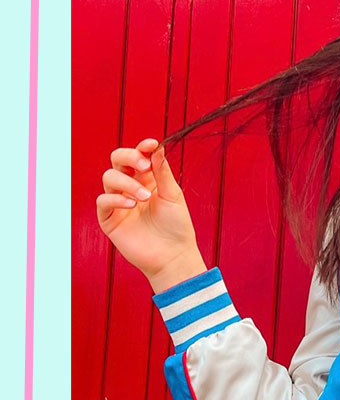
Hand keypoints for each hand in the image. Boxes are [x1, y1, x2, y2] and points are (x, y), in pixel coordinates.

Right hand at [96, 138, 207, 291]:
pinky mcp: (109, 219)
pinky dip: (115, 198)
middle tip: (143, 165)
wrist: (173, 255)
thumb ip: (162, 172)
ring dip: (127, 183)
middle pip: (117, 160)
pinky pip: (103, 200)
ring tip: (144, 197)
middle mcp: (131, 187)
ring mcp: (119, 202)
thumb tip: (156, 147)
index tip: (151, 144)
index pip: (138, 156)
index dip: (141, 147)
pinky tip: (131, 205)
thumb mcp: (173, 195)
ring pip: (109, 178)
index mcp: (148, 179)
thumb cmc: (177, 226)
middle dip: (128, 157)